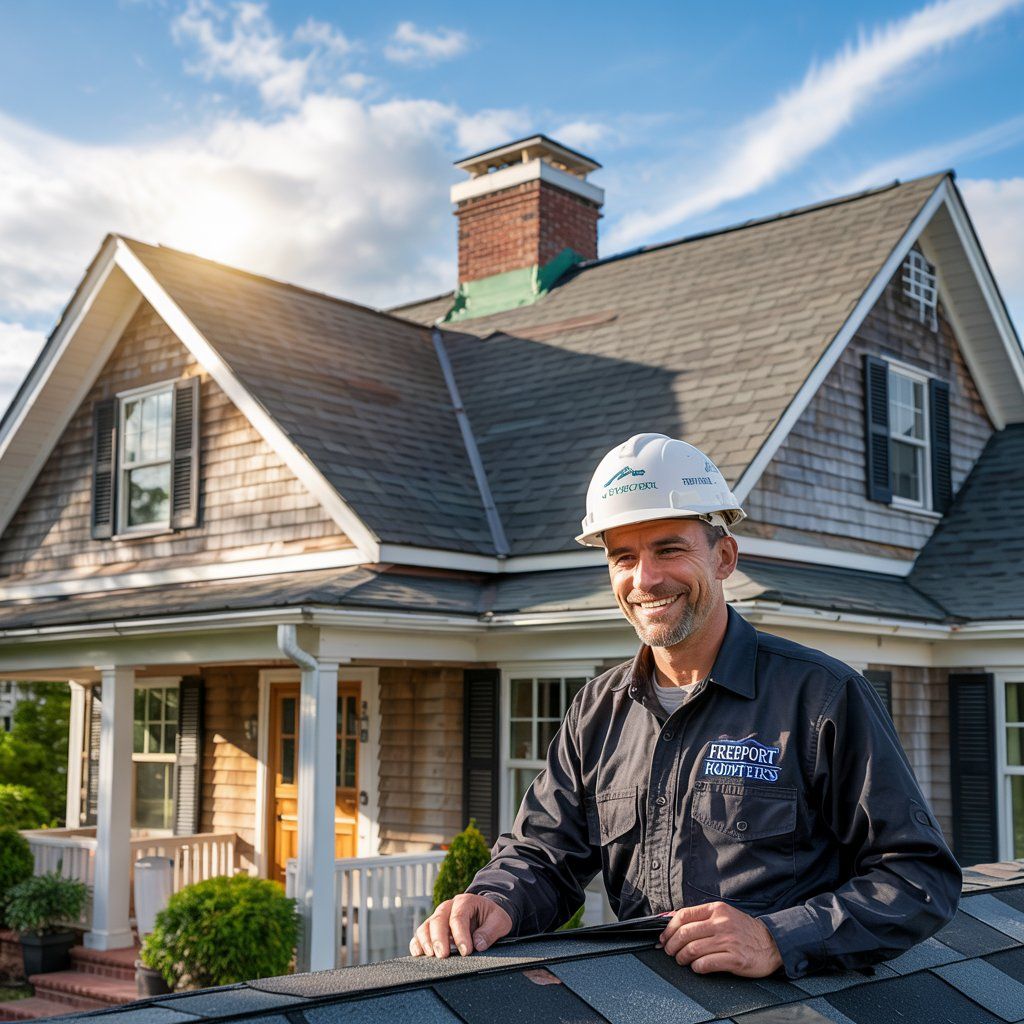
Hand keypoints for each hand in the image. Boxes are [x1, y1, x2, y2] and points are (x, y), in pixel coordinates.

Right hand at [410, 894, 512, 957]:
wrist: (485, 912)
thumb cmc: (492, 917)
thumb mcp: (499, 921)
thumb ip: (490, 931)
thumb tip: (478, 944)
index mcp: (465, 901)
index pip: (458, 917)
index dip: (461, 935)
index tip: (466, 952)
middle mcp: (448, 906)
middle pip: (438, 919)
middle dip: (439, 938)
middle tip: (443, 955)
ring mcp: (438, 916)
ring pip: (426, 926)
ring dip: (426, 941)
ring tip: (431, 956)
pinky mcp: (431, 928)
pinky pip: (420, 934)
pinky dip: (417, 943)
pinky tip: (418, 954)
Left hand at [658, 901, 782, 976]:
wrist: (772, 943)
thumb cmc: (744, 930)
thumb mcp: (724, 915)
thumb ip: (702, 917)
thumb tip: (672, 920)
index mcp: (716, 909)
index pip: (684, 915)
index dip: (669, 928)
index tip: (664, 937)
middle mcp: (721, 923)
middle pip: (685, 933)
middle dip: (672, 945)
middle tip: (670, 951)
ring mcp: (728, 941)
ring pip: (692, 949)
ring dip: (682, 957)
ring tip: (682, 960)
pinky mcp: (734, 959)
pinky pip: (706, 963)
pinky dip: (696, 967)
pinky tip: (696, 967)